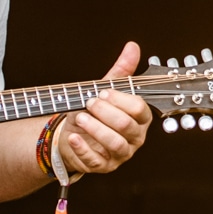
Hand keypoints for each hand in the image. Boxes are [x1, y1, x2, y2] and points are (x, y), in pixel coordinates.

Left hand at [55, 41, 153, 175]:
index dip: (120, 99)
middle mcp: (134, 137)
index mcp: (140, 118)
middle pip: (126, 125)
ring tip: (80, 117)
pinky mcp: (104, 166)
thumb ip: (121, 70)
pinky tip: (73, 137)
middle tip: (89, 102)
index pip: (139, 109)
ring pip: (115, 144)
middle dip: (105, 112)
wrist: (73, 134)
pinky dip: (82, 148)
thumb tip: (132, 47)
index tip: (103, 92)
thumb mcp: (106, 90)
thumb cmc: (94, 112)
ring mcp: (120, 154)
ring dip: (95, 129)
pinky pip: (96, 160)